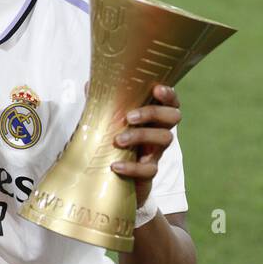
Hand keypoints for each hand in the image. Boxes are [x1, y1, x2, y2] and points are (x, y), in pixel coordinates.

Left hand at [110, 83, 180, 207]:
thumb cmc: (115, 143)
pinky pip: (150, 170)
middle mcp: (159, 131)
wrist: (114, 179)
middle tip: (129, 117)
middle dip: (153, 113)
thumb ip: (103, 104)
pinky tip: (115, 166)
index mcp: (153, 116)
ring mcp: (157, 151)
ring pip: (165, 139)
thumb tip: (90, 84)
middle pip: (173, 117)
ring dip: (141, 136)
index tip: (156, 89)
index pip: (170, 101)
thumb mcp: (109, 122)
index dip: (168, 94)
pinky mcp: (149, 172)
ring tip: (118, 140)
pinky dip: (133, 167)